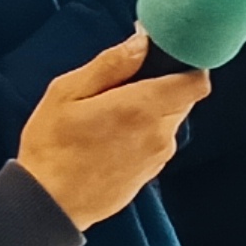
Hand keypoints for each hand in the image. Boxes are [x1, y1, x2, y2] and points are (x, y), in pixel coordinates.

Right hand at [14, 33, 208, 230]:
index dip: (189, 65)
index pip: (197, 81)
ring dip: (153, 110)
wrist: (48, 204)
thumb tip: (142, 41)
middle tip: (128, 82)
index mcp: (143, 107)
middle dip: (165, 85)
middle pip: (184, 98)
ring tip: (113, 111)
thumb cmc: (52, 146)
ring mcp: (158, 157)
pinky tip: (113, 136)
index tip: (167, 56)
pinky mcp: (151, 173)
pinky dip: (145, 132)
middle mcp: (160, 133)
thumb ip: (111, 64)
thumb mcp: (67, 93)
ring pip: (170, 120)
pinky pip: (158, 142)